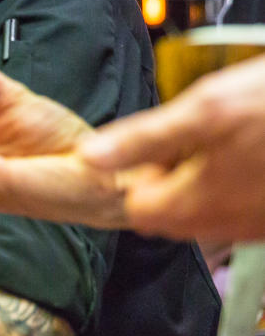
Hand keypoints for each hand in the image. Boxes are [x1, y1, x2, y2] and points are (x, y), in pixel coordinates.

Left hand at [80, 53, 264, 239]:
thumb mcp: (207, 109)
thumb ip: (142, 139)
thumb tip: (87, 158)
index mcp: (196, 205)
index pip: (137, 208)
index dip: (139, 173)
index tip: (159, 142)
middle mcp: (227, 226)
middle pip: (171, 214)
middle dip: (171, 178)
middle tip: (194, 136)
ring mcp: (256, 225)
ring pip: (208, 212)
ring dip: (204, 180)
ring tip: (228, 138)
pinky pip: (242, 208)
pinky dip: (236, 184)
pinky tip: (252, 150)